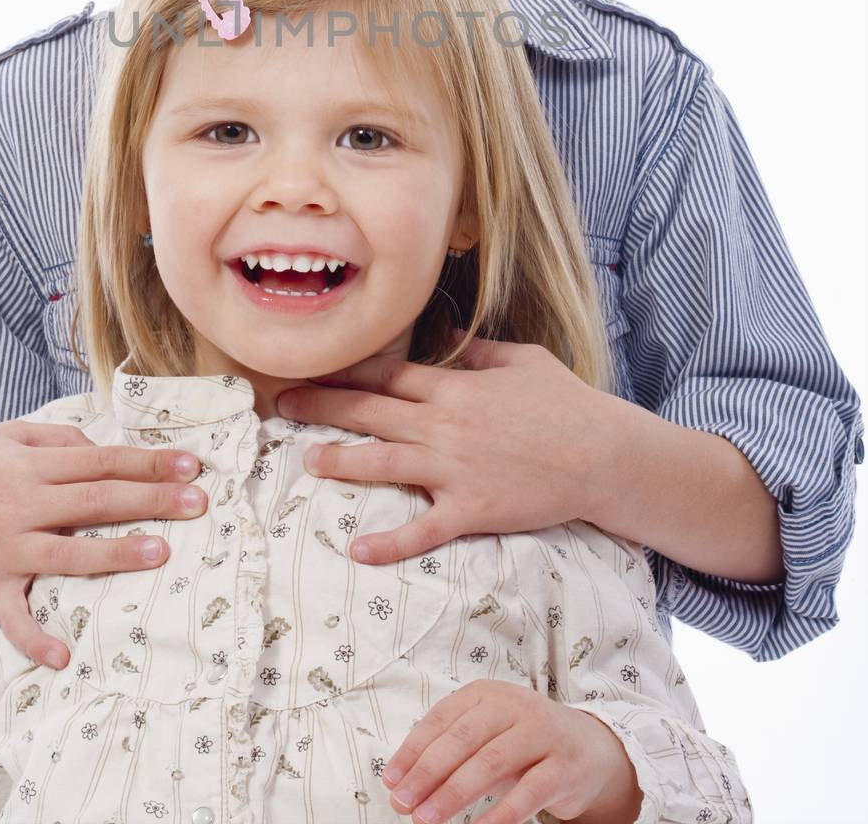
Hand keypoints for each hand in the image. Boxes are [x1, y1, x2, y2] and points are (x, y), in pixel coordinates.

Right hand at [0, 419, 207, 668]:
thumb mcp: (9, 436)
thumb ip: (57, 439)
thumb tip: (101, 449)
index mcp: (33, 466)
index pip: (103, 460)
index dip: (148, 462)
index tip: (191, 467)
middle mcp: (24, 504)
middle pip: (96, 500)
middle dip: (150, 500)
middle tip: (199, 504)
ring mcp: (6, 547)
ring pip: (68, 552)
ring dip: (114, 554)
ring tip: (160, 553)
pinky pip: (12, 617)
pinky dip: (34, 639)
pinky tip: (63, 656)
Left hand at [276, 337, 618, 562]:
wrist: (603, 454)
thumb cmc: (567, 403)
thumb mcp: (523, 358)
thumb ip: (479, 350)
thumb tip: (448, 338)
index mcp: (455, 387)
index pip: (387, 373)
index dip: (345, 369)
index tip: (311, 365)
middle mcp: (445, 424)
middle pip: (371, 411)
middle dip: (323, 405)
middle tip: (282, 402)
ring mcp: (455, 468)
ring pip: (385, 463)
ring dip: (342, 461)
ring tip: (308, 460)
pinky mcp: (472, 509)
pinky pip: (423, 528)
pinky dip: (390, 542)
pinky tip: (357, 550)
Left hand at [381, 682, 642, 823]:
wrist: (590, 749)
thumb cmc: (524, 743)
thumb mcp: (488, 734)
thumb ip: (451, 751)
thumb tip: (404, 783)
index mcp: (486, 693)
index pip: (441, 720)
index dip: (413, 751)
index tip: (391, 781)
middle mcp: (514, 706)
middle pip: (462, 739)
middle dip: (427, 773)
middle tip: (403, 803)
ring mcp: (541, 733)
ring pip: (490, 762)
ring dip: (454, 793)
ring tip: (427, 819)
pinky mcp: (564, 766)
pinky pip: (528, 791)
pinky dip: (500, 813)